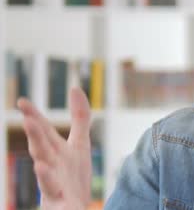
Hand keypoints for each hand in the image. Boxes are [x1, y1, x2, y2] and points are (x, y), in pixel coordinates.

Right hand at [18, 87, 91, 209]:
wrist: (77, 206)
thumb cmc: (73, 174)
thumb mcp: (79, 144)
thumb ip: (79, 117)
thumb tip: (74, 88)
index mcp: (54, 152)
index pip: (42, 131)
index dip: (34, 116)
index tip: (22, 101)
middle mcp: (50, 167)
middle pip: (42, 151)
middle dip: (36, 137)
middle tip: (28, 121)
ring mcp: (53, 187)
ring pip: (45, 179)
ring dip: (43, 172)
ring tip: (40, 164)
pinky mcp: (62, 205)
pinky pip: (61, 206)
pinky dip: (60, 204)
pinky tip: (57, 197)